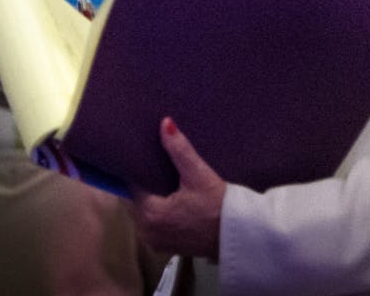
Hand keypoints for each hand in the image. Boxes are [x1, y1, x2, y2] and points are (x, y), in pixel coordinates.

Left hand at [132, 117, 225, 259]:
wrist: (237, 236)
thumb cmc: (219, 206)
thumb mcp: (198, 174)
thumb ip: (179, 149)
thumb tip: (165, 123)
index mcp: (149, 214)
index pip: (133, 185)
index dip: (140, 170)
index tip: (146, 156)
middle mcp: (146, 231)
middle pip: (136, 200)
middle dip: (145, 184)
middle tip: (157, 166)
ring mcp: (155, 241)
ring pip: (143, 213)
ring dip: (151, 200)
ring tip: (164, 181)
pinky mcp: (165, 246)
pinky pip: (153, 224)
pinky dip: (159, 213)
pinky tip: (171, 200)